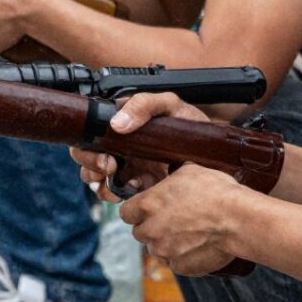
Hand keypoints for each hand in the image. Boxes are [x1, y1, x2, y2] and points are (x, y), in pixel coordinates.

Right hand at [69, 90, 205, 200]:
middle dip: (90, 168)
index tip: (105, 157)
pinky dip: (117, 195)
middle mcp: (118, 146)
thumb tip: (117, 124)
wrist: (213, 152)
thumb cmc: (190, 123)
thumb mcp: (169, 105)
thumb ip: (143, 105)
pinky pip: (116, 193)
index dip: (87, 149)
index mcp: (121, 124)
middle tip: (109, 169)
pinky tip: (134, 191)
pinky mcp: (137, 184)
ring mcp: (126, 166)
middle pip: (87, 159)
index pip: (89, 135)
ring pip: (97, 179)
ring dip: (99, 185)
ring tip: (116, 188)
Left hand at [118, 160, 253, 276]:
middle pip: (140, 232)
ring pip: (157, 249)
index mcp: (148, 205)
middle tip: (173, 220)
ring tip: (190, 233)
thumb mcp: (189, 172)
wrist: (239, 220)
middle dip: (152, 227)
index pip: (125, 213)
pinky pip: (175, 263)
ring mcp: (164, 251)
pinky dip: (183, 257)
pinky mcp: (180, 267)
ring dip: (167, 243)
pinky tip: (199, 245)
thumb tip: (169, 182)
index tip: (147, 210)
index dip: (137, 211)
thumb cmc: (217, 192)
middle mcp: (151, 230)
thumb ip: (170, 182)